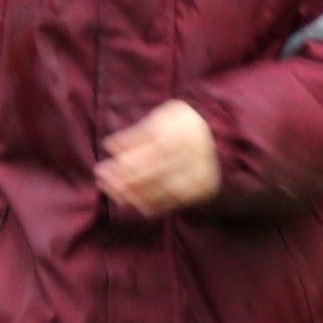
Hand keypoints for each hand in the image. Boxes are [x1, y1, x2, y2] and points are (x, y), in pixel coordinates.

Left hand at [98, 102, 221, 216]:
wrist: (220, 137)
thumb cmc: (181, 125)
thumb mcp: (161, 118)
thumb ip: (136, 134)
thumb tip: (109, 146)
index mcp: (184, 128)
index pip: (149, 150)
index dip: (126, 160)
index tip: (103, 168)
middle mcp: (195, 151)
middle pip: (155, 170)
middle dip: (125, 179)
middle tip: (103, 183)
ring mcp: (201, 171)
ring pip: (163, 188)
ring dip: (136, 194)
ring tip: (115, 194)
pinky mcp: (203, 188)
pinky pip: (175, 200)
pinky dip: (154, 204)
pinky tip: (136, 203)